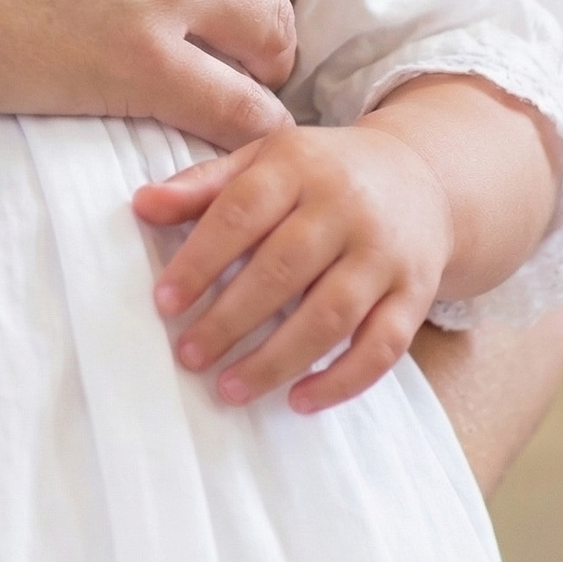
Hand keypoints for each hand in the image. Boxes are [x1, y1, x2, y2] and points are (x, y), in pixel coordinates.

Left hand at [133, 120, 452, 411]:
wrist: (421, 176)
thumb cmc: (320, 174)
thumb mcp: (263, 160)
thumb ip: (203, 186)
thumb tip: (141, 205)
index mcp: (297, 165)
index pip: (241, 212)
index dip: (200, 259)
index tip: (163, 302)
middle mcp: (344, 207)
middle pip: (283, 268)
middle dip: (230, 318)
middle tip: (188, 355)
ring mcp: (384, 253)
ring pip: (331, 314)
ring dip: (277, 359)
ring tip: (229, 389)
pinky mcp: (415, 294)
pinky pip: (383, 346)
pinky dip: (342, 380)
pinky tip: (300, 401)